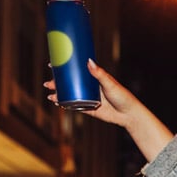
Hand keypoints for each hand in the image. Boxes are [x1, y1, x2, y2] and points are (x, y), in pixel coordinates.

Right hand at [44, 59, 173, 160]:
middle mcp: (88, 87)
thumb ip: (100, 74)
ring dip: (58, 94)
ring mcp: (87, 98)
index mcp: (92, 78)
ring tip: (50, 94)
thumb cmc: (122, 96)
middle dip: (56, 83)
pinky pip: (74, 106)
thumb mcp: (110, 83)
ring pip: (69, 95)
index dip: (62, 67)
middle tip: (48, 83)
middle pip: (68, 83)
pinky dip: (65, 105)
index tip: (51, 64)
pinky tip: (57, 103)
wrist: (129, 114)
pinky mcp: (89, 109)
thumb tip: (89, 61)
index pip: (75, 71)